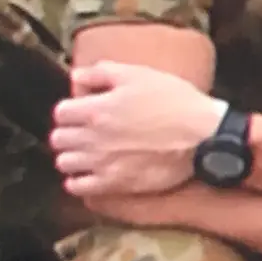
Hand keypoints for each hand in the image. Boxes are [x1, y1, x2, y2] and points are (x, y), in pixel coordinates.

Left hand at [51, 60, 225, 198]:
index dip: (72, 109)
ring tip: (87, 152)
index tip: (83, 110)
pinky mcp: (116, 184)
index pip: (61, 112)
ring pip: (64, 162)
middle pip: (58, 138)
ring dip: (72, 156)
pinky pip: (78, 187)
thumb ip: (101, 73)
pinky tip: (89, 173)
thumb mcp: (139, 75)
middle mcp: (93, 138)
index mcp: (96, 109)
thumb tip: (76, 76)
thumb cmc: (175, 102)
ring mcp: (103, 163)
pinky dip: (78, 181)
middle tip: (84, 131)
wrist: (203, 135)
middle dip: (69, 132)